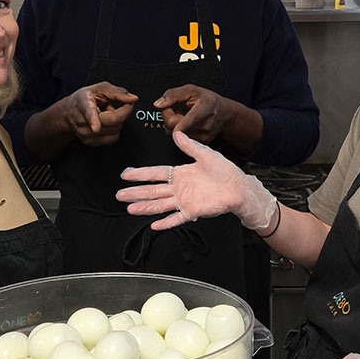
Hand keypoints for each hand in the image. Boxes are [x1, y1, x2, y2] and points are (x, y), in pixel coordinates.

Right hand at [59, 81, 137, 146]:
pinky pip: (113, 138)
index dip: (93, 120)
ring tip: (106, 114)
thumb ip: (118, 92)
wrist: (69, 111)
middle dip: (122, 112)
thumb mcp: (101, 88)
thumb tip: (133, 99)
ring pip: (115, 130)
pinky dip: (114, 130)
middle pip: (111, 121)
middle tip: (116, 105)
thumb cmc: (87, 97)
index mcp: (83, 102)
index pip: (89, 112)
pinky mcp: (89, 142)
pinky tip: (105, 123)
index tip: (96, 128)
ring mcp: (84, 133)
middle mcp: (80, 120)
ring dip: (117, 121)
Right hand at [116, 131, 276, 229]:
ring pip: (160, 205)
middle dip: (136, 193)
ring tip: (130, 208)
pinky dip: (166, 222)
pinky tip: (154, 226)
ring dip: (145, 207)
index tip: (125, 175)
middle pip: (153, 190)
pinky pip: (176, 218)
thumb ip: (189, 146)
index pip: (155, 173)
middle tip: (120, 195)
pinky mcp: (193, 212)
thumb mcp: (206, 154)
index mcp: (180, 173)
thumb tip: (176, 133)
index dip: (140, 174)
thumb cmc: (225, 171)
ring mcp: (184, 201)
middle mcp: (179, 188)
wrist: (240, 188)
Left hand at [155, 85, 229, 143]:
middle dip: (169, 116)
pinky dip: (178, 130)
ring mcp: (202, 138)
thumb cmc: (208, 100)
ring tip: (183, 115)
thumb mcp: (192, 90)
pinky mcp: (199, 144)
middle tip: (175, 107)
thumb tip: (158, 105)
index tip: (169, 108)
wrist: (224, 114)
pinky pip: (179, 139)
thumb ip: (173, 95)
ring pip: (174, 135)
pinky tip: (186, 123)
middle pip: (173, 128)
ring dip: (174, 124)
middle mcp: (204, 127)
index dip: (169, 117)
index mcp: (204, 111)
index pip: (181, 123)